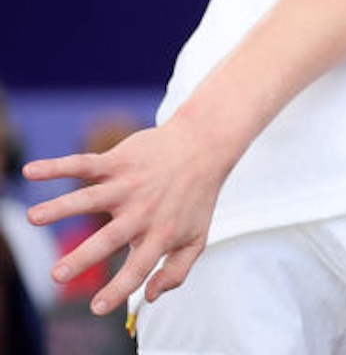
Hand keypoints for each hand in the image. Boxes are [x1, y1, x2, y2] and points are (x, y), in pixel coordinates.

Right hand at [23, 118, 235, 315]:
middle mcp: (142, 212)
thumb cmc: (195, 199)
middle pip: (110, 237)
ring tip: (34, 218)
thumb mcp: (197, 239)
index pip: (139, 268)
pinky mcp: (118, 162)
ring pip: (91, 198)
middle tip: (57, 275)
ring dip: (61, 207)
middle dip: (83, 257)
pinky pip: (85, 164)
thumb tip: (150, 298)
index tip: (97, 309)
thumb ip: (176, 272)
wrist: (205, 147)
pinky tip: (31, 172)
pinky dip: (57, 167)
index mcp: (160, 234)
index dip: (120, 289)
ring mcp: (129, 186)